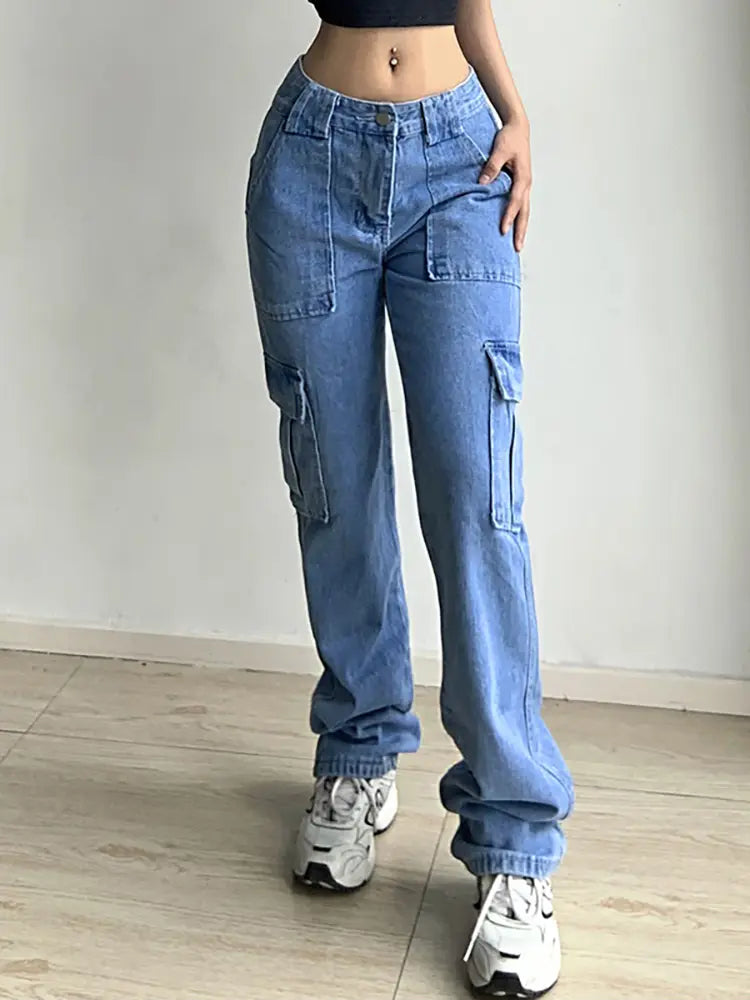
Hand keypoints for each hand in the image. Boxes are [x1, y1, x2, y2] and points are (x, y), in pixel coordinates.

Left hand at [478, 118, 531, 251]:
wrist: (518, 128)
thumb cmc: (509, 137)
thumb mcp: (499, 149)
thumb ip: (491, 166)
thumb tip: (482, 181)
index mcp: (523, 177)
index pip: (515, 200)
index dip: (509, 215)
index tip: (503, 230)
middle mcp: (526, 184)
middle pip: (524, 212)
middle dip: (521, 231)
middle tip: (518, 248)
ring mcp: (524, 186)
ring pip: (524, 211)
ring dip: (521, 227)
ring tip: (517, 244)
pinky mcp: (520, 185)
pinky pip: (520, 205)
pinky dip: (517, 217)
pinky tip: (512, 227)